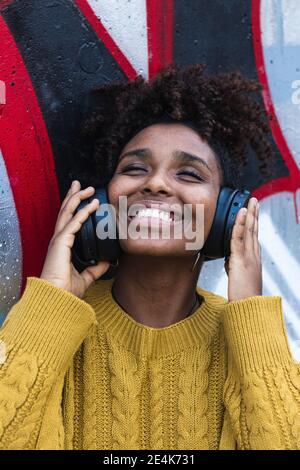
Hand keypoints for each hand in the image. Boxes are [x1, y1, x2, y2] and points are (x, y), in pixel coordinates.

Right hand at [40, 180, 109, 297]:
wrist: (58, 298)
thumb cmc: (66, 290)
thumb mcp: (85, 277)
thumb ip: (95, 268)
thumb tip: (107, 261)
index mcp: (62, 246)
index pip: (68, 221)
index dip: (75, 208)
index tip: (83, 198)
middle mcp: (59, 240)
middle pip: (65, 212)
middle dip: (73, 196)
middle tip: (80, 184)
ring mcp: (58, 240)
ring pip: (67, 212)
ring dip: (77, 198)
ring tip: (86, 187)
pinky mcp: (61, 243)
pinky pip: (73, 223)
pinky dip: (83, 212)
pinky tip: (92, 204)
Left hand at [224, 197, 261, 301]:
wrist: (248, 307)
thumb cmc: (243, 296)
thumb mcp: (238, 277)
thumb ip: (235, 266)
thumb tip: (230, 260)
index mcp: (253, 259)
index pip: (253, 237)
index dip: (253, 223)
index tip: (253, 212)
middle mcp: (253, 255)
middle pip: (254, 230)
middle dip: (255, 214)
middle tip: (255, 200)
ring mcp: (249, 256)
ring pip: (249, 230)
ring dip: (250, 214)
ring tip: (251, 201)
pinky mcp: (241, 258)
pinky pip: (239, 237)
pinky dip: (240, 223)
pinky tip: (241, 213)